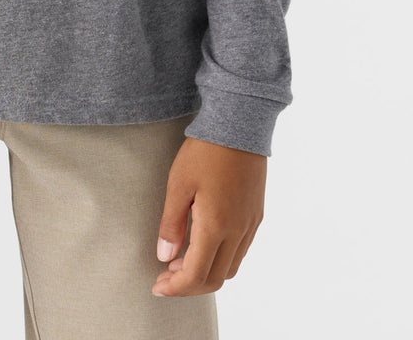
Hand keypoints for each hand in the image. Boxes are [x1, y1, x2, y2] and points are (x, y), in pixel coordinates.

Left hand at [152, 137, 265, 296]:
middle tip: (166, 276)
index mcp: (216, 226)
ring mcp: (250, 225)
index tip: (157, 286)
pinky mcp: (256, 215)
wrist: (239, 125)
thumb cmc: (205, 152)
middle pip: (215, 279)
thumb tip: (165, 257)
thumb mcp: (178, 184)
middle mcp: (238, 232)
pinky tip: (203, 244)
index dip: (175, 288)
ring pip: (230, 268)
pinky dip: (220, 259)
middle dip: (188, 286)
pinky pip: (240, 251)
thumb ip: (172, 223)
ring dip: (205, 273)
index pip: (196, 275)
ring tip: (181, 261)